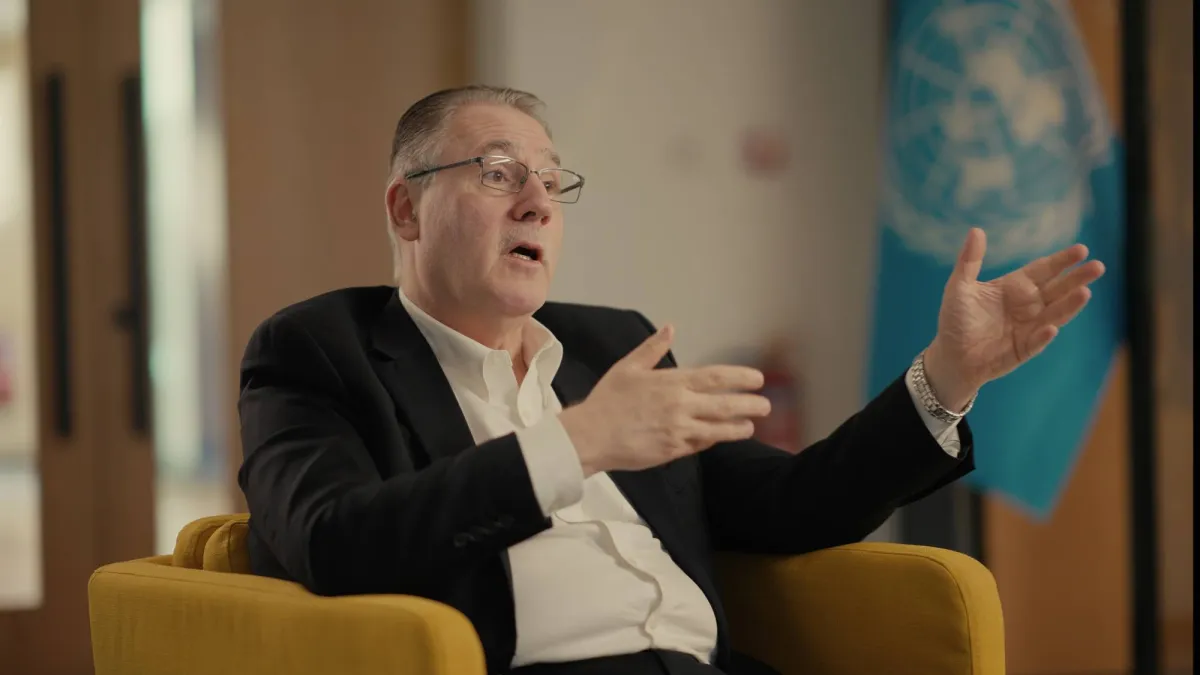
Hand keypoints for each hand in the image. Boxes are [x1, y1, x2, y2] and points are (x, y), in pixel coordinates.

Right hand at [559, 324, 770, 476]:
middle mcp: (681, 406)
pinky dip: (712, 440)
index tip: (758, 379)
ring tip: (750, 426)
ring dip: (738, 428)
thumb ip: (652, 349)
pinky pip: (700, 445)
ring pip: (718, 429)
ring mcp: (679, 431)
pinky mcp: (673, 451)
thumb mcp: (628, 367)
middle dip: (750, 404)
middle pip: (725, 405)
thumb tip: (670, 328)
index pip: (716, 378)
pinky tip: (719, 437)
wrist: (590, 436)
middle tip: (766, 406)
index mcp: (672, 382)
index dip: (741, 378)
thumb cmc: (608, 400)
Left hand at [923, 227, 1106, 408]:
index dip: (1062, 260)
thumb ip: (970, 261)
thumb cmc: (956, 320)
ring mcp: (1028, 328)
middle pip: (1057, 289)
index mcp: (1015, 287)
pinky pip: (1036, 342)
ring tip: (1085, 292)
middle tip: (1098, 267)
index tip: (1082, 250)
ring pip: (1055, 314)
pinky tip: (1052, 327)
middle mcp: (1027, 306)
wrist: (950, 356)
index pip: (1044, 270)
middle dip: (1077, 278)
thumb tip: (976, 230)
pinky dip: (1044, 335)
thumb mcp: (960, 287)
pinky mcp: (1023, 349)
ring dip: (1069, 305)